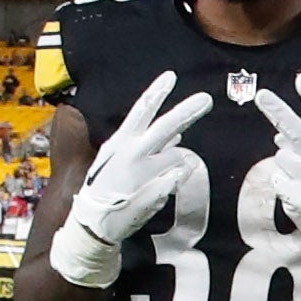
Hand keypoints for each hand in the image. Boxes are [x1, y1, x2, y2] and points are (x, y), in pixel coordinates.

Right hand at [59, 70, 211, 283]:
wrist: (94, 224)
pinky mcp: (152, 193)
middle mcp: (131, 153)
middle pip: (164, 127)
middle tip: (207, 99)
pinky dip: (173, 179)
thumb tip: (178, 137)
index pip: (140, 112)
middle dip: (186, 111)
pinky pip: (174, 180)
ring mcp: (142, 173)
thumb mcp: (119, 160)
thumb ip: (148, 147)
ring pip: (176, 156)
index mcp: (121, 142)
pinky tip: (167, 182)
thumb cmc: (107, 188)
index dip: (156, 93)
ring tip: (161, 171)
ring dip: (175, 161)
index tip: (171, 76)